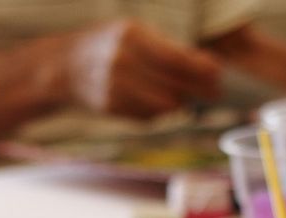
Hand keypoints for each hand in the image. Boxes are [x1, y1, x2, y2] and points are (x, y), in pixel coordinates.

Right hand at [64, 20, 221, 117]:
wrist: (66, 65)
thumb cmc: (109, 44)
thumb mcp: (135, 33)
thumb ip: (167, 48)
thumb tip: (207, 67)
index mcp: (131, 36)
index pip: (175, 58)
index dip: (201, 70)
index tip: (219, 75)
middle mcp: (122, 61)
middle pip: (173, 84)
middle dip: (197, 90)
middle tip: (214, 92)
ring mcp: (114, 87)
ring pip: (164, 105)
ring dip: (178, 103)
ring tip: (182, 96)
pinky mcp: (112, 107)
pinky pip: (148, 116)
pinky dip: (159, 111)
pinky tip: (157, 101)